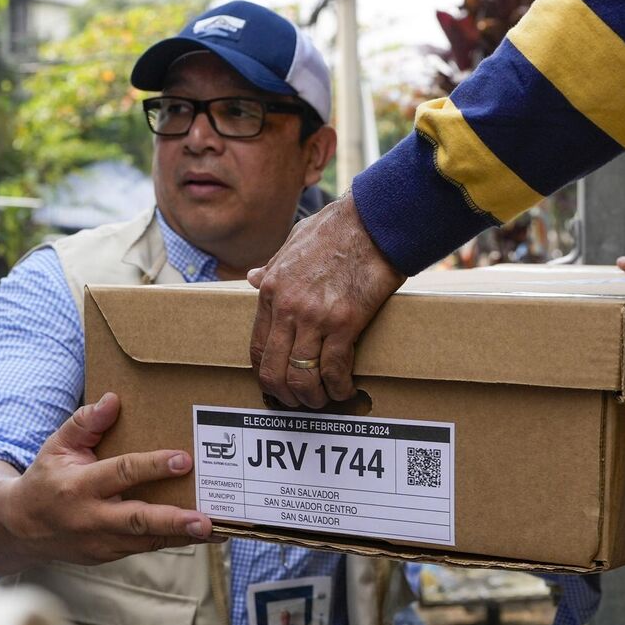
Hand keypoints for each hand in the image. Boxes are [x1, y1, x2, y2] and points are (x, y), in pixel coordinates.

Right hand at [0, 392, 216, 571]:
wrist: (19, 528)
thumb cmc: (45, 479)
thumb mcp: (56, 446)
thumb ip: (84, 422)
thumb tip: (112, 400)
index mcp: (78, 486)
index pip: (120, 473)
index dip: (152, 466)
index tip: (182, 460)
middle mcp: (90, 517)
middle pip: (137, 520)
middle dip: (174, 520)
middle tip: (206, 520)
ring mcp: (100, 542)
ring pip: (147, 540)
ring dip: (184, 536)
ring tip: (220, 528)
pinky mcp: (109, 556)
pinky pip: (146, 546)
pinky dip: (174, 540)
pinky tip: (203, 534)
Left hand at [247, 193, 404, 408]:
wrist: (371, 222)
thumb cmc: (335, 229)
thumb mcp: (291, 244)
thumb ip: (271, 267)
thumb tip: (253, 277)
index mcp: (271, 290)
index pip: (256, 347)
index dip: (265, 374)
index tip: (275, 384)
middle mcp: (288, 308)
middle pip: (275, 369)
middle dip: (285, 394)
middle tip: (298, 402)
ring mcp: (314, 317)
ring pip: (302, 376)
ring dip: (312, 396)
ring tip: (323, 400)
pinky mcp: (344, 322)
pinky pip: (334, 368)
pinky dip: (338, 385)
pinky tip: (344, 389)